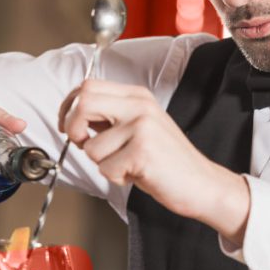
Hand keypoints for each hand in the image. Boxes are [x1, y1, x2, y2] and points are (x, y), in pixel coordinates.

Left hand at [60, 79, 249, 243]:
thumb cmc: (167, 159)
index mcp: (138, 96)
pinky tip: (137, 174)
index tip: (68, 125)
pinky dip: (117, 178)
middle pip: (83, 103)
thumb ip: (112, 116)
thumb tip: (74, 115)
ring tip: (128, 164)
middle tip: (85, 144)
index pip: (88, 87)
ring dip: (103, 163)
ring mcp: (142, 128)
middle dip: (74, 129)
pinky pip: (106, 168)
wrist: (201, 182)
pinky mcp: (142, 152)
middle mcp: (140, 106)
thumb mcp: (141, 126)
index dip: (69, 107)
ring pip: (91, 146)